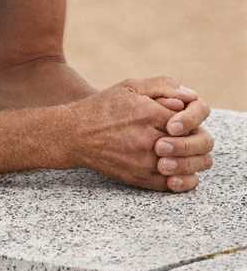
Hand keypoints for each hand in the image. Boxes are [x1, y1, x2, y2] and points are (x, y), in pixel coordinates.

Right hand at [68, 77, 211, 192]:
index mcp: (149, 114)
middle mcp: (150, 139)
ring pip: (189, 166)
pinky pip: (174, 184)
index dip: (191, 118)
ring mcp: (146, 161)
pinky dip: (183, 179)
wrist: (73, 135)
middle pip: (196, 143)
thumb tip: (190, 98)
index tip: (181, 120)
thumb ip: (163, 86)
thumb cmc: (102, 108)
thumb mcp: (130, 87)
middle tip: (190, 138)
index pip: (192, 118)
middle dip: (196, 139)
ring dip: (194, 160)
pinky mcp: (141, 178)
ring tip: (186, 154)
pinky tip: (178, 170)